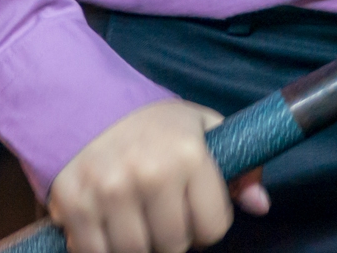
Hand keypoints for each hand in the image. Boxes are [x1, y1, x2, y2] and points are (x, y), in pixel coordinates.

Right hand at [48, 99, 270, 252]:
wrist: (82, 99)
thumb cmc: (148, 120)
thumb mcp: (200, 127)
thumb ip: (237, 166)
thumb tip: (260, 205)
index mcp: (188, 154)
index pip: (213, 228)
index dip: (205, 225)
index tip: (192, 212)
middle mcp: (151, 174)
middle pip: (175, 246)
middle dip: (172, 237)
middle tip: (160, 216)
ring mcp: (110, 191)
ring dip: (139, 245)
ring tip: (135, 221)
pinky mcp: (75, 204)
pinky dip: (102, 249)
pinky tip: (107, 228)